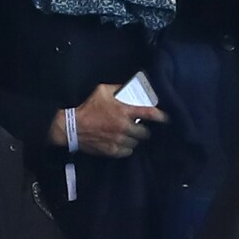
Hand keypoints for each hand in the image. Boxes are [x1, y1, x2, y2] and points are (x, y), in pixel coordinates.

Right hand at [49, 84, 167, 157]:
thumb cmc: (88, 106)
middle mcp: (124, 126)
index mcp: (124, 110)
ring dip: (134, 138)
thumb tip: (131, 87)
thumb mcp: (103, 90)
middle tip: (137, 127)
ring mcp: (119, 140)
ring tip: (127, 134)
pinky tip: (121, 141)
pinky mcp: (113, 151)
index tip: (166, 119)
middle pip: (145, 132)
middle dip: (143, 129)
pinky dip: (126, 147)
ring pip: (136, 142)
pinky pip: (128, 151)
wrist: (72, 126)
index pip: (150, 114)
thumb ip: (119, 89)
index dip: (161, 116)